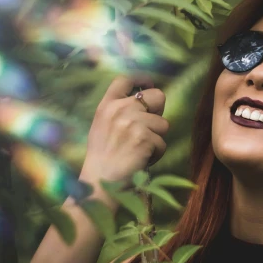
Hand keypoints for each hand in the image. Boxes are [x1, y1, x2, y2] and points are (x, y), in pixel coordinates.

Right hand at [79, 74, 169, 188]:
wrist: (99, 182)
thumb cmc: (102, 159)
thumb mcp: (102, 128)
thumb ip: (118, 113)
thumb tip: (144, 102)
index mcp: (106, 106)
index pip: (125, 79)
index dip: (141, 79)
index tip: (148, 84)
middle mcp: (119, 110)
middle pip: (158, 96)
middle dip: (158, 112)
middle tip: (148, 130)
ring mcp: (132, 122)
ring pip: (163, 124)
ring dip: (156, 139)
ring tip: (139, 151)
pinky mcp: (144, 137)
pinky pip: (163, 143)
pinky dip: (156, 155)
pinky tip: (141, 160)